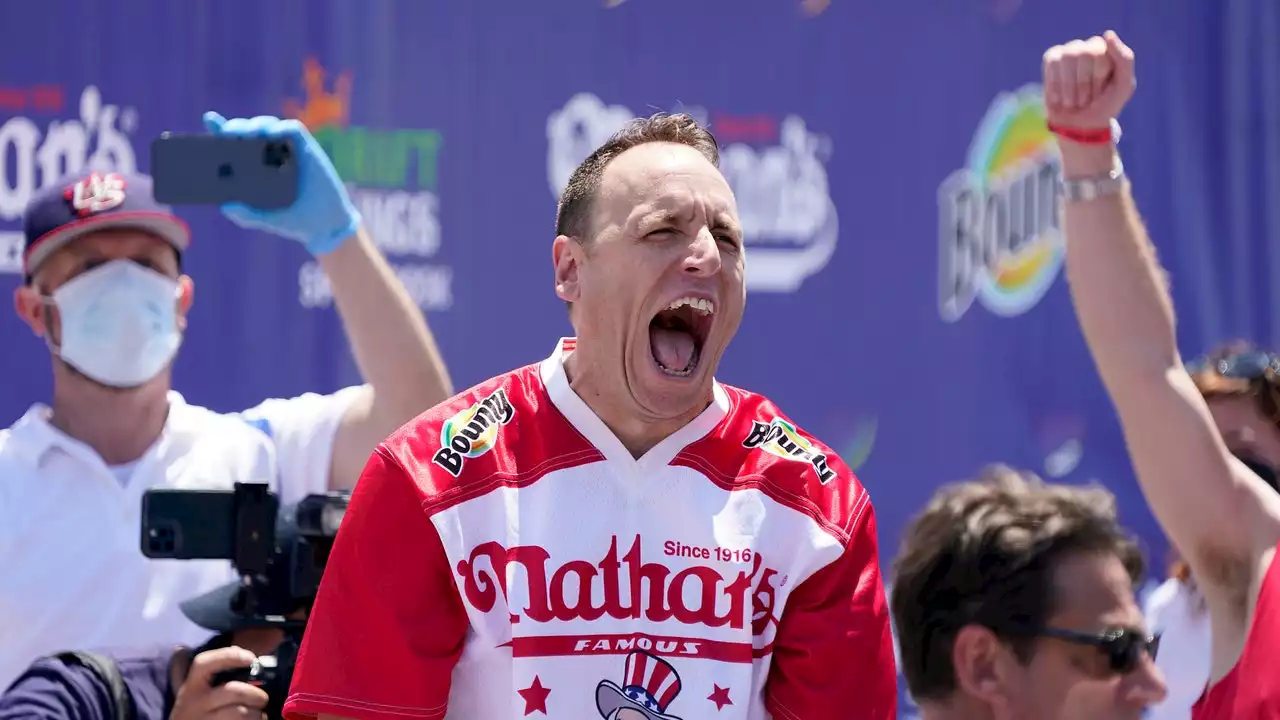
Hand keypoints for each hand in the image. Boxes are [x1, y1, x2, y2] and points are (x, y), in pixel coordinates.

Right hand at [170, 646, 268, 719]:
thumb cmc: (193, 713)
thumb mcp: (191, 692)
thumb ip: (203, 670)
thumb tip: (218, 649)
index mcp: (191, 687)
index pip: (204, 663)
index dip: (229, 656)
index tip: (251, 658)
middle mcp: (194, 704)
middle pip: (234, 691)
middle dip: (256, 694)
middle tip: (262, 698)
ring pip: (242, 712)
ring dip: (256, 713)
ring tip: (256, 713)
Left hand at [202, 111, 361, 255]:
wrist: (326, 226)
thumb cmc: (293, 221)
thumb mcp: (266, 220)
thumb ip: (246, 215)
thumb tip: (225, 206)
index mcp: (254, 168)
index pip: (234, 144)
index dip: (220, 129)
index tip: (209, 119)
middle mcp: (269, 155)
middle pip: (249, 131)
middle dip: (237, 127)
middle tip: (228, 132)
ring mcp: (288, 150)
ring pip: (268, 126)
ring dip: (256, 124)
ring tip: (247, 133)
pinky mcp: (306, 148)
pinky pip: (292, 129)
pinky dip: (281, 128)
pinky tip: (271, 134)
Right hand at [1041, 30, 1135, 130]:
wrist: (1081, 126)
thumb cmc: (1105, 105)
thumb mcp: (1124, 86)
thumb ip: (1124, 58)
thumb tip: (1107, 33)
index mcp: (1108, 51)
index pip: (1099, 54)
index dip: (1097, 78)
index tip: (1098, 95)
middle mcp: (1088, 46)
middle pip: (1083, 54)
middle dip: (1082, 83)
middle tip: (1084, 101)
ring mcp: (1069, 51)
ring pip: (1066, 58)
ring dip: (1068, 86)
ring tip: (1072, 101)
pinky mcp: (1052, 58)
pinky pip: (1052, 64)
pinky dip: (1055, 85)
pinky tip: (1059, 98)